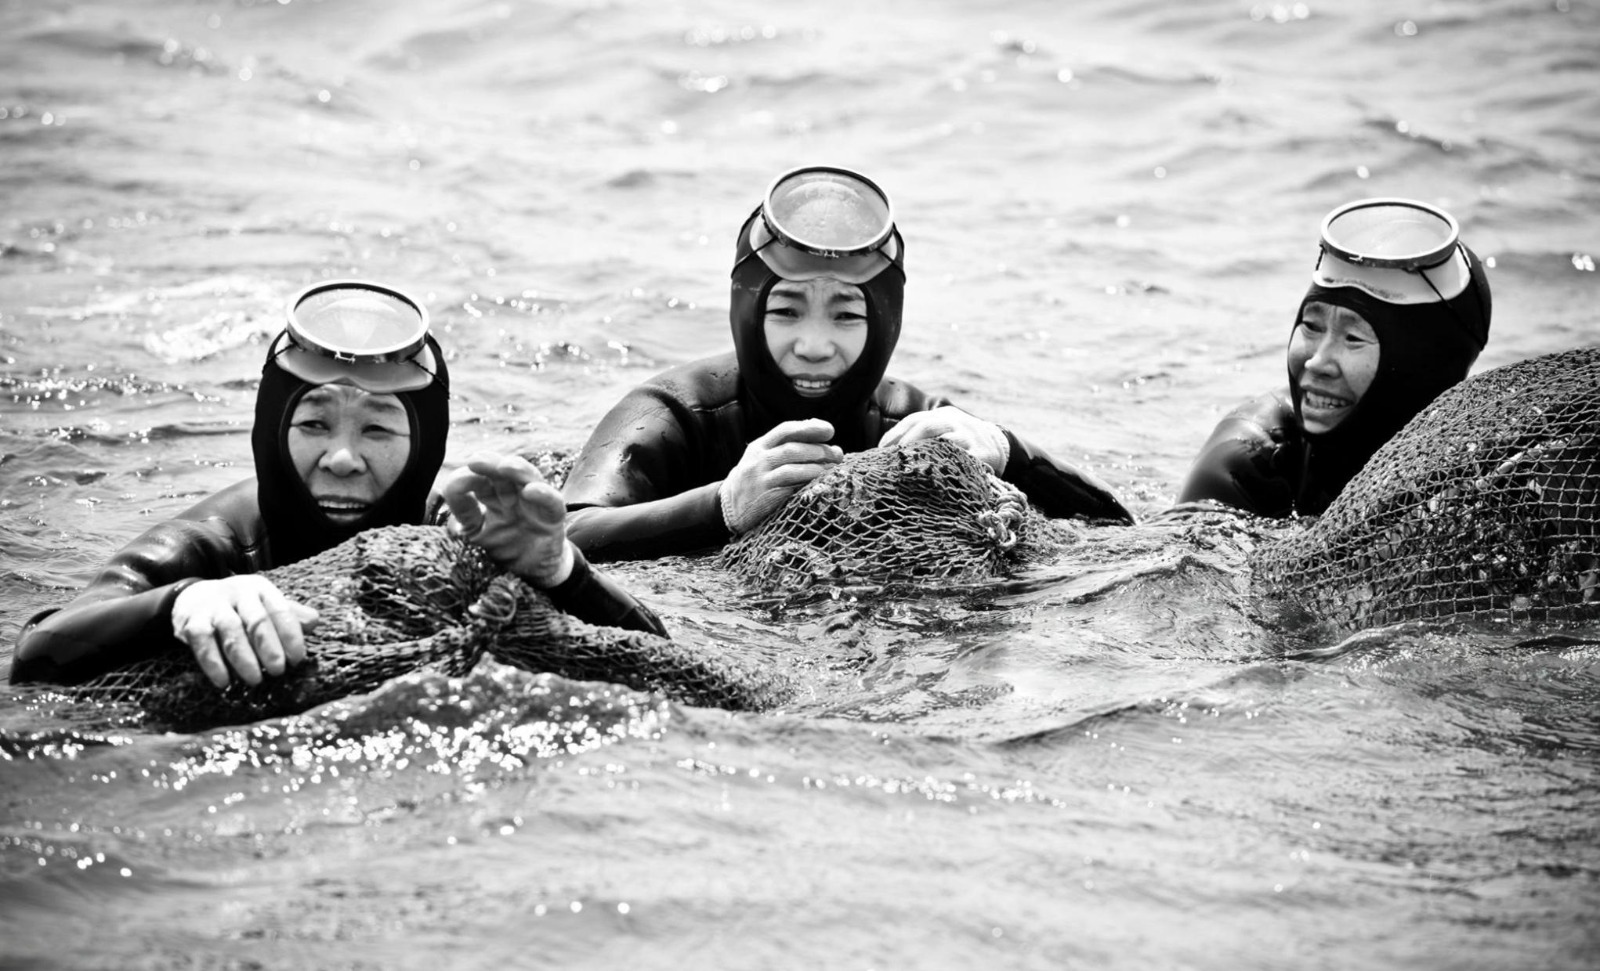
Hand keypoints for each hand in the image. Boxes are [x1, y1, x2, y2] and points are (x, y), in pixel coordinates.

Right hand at [171, 575, 316, 688]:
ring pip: (231, 631)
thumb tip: (314, 621)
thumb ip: (289, 614)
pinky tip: (224, 681)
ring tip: (255, 679)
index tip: (297, 659)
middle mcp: (238, 593)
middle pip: (257, 620)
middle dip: (269, 647)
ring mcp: (214, 606)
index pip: (280, 610)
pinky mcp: (191, 621)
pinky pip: (203, 643)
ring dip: (244, 658)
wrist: (193, 596)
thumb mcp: (264, 604)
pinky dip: (213, 663)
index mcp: (261, 589)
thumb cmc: (239, 606)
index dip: (291, 635)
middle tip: (278, 670)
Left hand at [441, 453, 575, 587]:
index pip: (475, 483)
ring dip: (517, 470)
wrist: (535, 570)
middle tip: (475, 460)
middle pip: (501, 473)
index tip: (457, 488)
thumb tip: (451, 500)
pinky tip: (531, 491)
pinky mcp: (553, 518)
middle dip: (489, 464)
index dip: (464, 482)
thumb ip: (465, 518)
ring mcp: (533, 504)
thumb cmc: (506, 548)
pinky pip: (552, 502)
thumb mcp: (478, 536)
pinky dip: (543, 494)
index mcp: (490, 499)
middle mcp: (512, 496)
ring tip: (504, 466)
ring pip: (528, 478)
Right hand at [720, 418, 842, 534]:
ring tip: (833, 468)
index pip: (785, 429)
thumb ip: (785, 445)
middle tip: (838, 453)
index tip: (830, 430)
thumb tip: (817, 428)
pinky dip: (807, 483)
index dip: (809, 427)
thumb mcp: (762, 457)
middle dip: (819, 450)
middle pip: (792, 448)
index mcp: (759, 446)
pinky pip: (789, 487)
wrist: (728, 507)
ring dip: (817, 467)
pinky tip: (820, 483)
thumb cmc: (755, 479)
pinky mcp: (765, 496)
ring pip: (792, 468)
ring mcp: (760, 478)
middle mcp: (758, 459)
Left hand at [878, 406, 1009, 472]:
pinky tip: (937, 478)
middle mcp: (955, 421)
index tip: (880, 449)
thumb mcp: (942, 431)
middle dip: (908, 441)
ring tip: (910, 468)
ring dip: (927, 455)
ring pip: (946, 442)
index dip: (895, 433)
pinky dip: (951, 468)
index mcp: (942, 415)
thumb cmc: (960, 443)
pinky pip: (965, 461)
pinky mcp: (983, 453)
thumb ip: (921, 439)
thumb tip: (886, 455)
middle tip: (893, 458)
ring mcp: (970, 436)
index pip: (914, 420)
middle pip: (927, 426)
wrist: (999, 445)